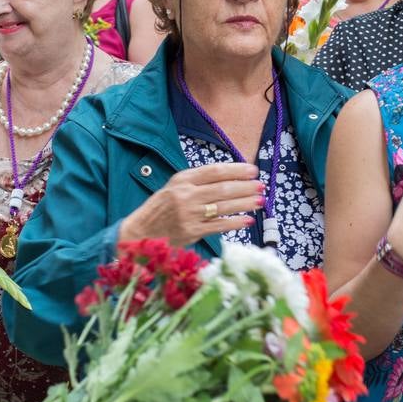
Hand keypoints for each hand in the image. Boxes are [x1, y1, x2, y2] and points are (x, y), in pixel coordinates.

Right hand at [118, 162, 259, 246]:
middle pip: (222, 188)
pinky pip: (219, 226)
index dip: (236, 170)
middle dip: (245, 187)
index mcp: (182, 179)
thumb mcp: (175, 186)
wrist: (142, 231)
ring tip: (259, 201)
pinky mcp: (191, 232)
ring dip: (245, 203)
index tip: (252, 170)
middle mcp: (185, 195)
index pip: (215, 171)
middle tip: (261, 186)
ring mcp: (189, 214)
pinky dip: (235, 223)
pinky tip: (247, 220)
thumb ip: (198, 181)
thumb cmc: (162, 207)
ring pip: (223, 207)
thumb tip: (231, 177)